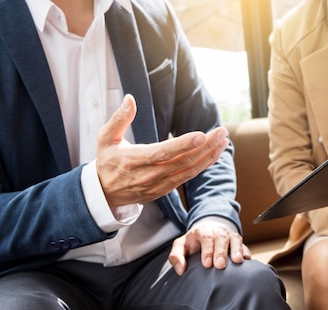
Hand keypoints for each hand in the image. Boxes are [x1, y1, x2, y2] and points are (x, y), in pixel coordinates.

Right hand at [96, 94, 228, 207]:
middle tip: (221, 132)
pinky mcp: (164, 190)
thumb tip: (130, 98)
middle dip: (205, 147)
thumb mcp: (105, 138)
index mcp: (133, 160)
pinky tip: (214, 154)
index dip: (183, 145)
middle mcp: (148, 175)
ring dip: (208, 156)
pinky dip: (203, 166)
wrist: (104, 193)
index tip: (201, 134)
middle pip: (182, 161)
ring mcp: (158, 185)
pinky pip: (187, 177)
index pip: (162, 153)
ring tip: (223, 141)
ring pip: (188, 171)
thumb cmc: (107, 161)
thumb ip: (119, 119)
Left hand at [168, 221, 251, 275]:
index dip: (207, 250)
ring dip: (237, 249)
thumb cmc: (194, 242)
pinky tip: (247, 259)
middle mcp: (218, 231)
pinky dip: (246, 251)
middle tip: (220, 265)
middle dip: (221, 252)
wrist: (207, 231)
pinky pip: (244, 245)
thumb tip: (180, 270)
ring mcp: (229, 235)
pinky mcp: (237, 242)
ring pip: (235, 239)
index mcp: (203, 231)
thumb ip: (176, 256)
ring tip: (237, 261)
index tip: (207, 264)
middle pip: (221, 238)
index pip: (206, 237)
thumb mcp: (180, 246)